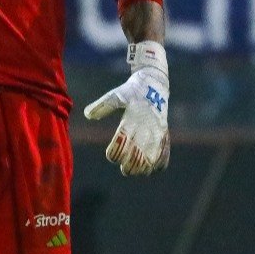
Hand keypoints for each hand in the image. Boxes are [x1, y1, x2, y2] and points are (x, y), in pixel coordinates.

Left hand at [84, 40, 169, 175]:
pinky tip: (154, 169)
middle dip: (131, 164)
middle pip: (140, 151)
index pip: (124, 139)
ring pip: (154, 153)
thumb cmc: (132, 90)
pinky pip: (166, 149)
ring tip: (136, 171)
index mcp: (134, 117)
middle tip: (124, 169)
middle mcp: (148, 125)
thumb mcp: (117, 95)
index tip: (111, 155)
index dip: (116, 151)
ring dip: (145, 165)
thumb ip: (103, 105)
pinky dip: (161, 161)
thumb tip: (88, 115)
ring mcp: (158, 130)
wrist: (155, 82)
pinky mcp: (165, 131)